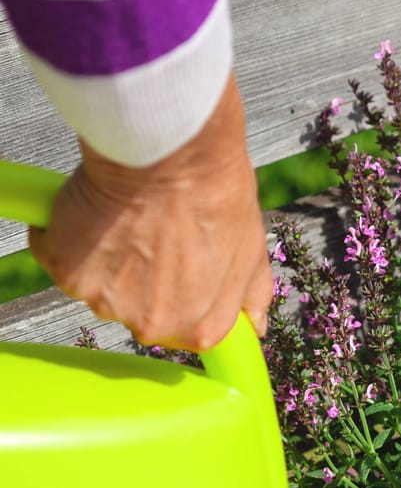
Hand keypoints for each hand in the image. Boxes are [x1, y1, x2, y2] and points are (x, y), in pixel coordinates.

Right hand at [28, 74, 271, 351]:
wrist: (169, 155)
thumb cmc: (215, 194)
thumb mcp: (252, 250)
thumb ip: (250, 297)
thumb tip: (255, 327)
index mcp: (201, 328)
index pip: (184, 333)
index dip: (178, 295)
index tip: (174, 270)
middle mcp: (153, 326)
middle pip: (135, 310)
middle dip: (140, 277)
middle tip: (153, 234)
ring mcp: (106, 303)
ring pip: (97, 284)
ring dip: (104, 255)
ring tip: (130, 218)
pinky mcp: (67, 274)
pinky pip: (58, 256)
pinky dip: (67, 234)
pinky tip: (96, 210)